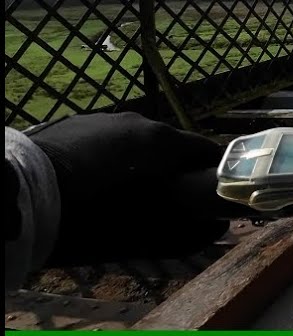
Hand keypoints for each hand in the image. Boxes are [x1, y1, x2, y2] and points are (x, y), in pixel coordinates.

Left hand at [27, 112, 227, 265]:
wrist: (17, 191)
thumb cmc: (82, 214)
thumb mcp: (133, 233)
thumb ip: (179, 233)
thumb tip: (213, 232)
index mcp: (158, 141)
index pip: (204, 150)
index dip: (212, 171)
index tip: (213, 193)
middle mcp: (137, 121)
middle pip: (170, 143)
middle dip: (174, 168)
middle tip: (169, 199)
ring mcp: (104, 118)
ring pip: (137, 139)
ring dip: (141, 161)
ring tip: (128, 191)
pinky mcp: (76, 122)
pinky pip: (108, 138)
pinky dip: (111, 154)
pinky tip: (97, 178)